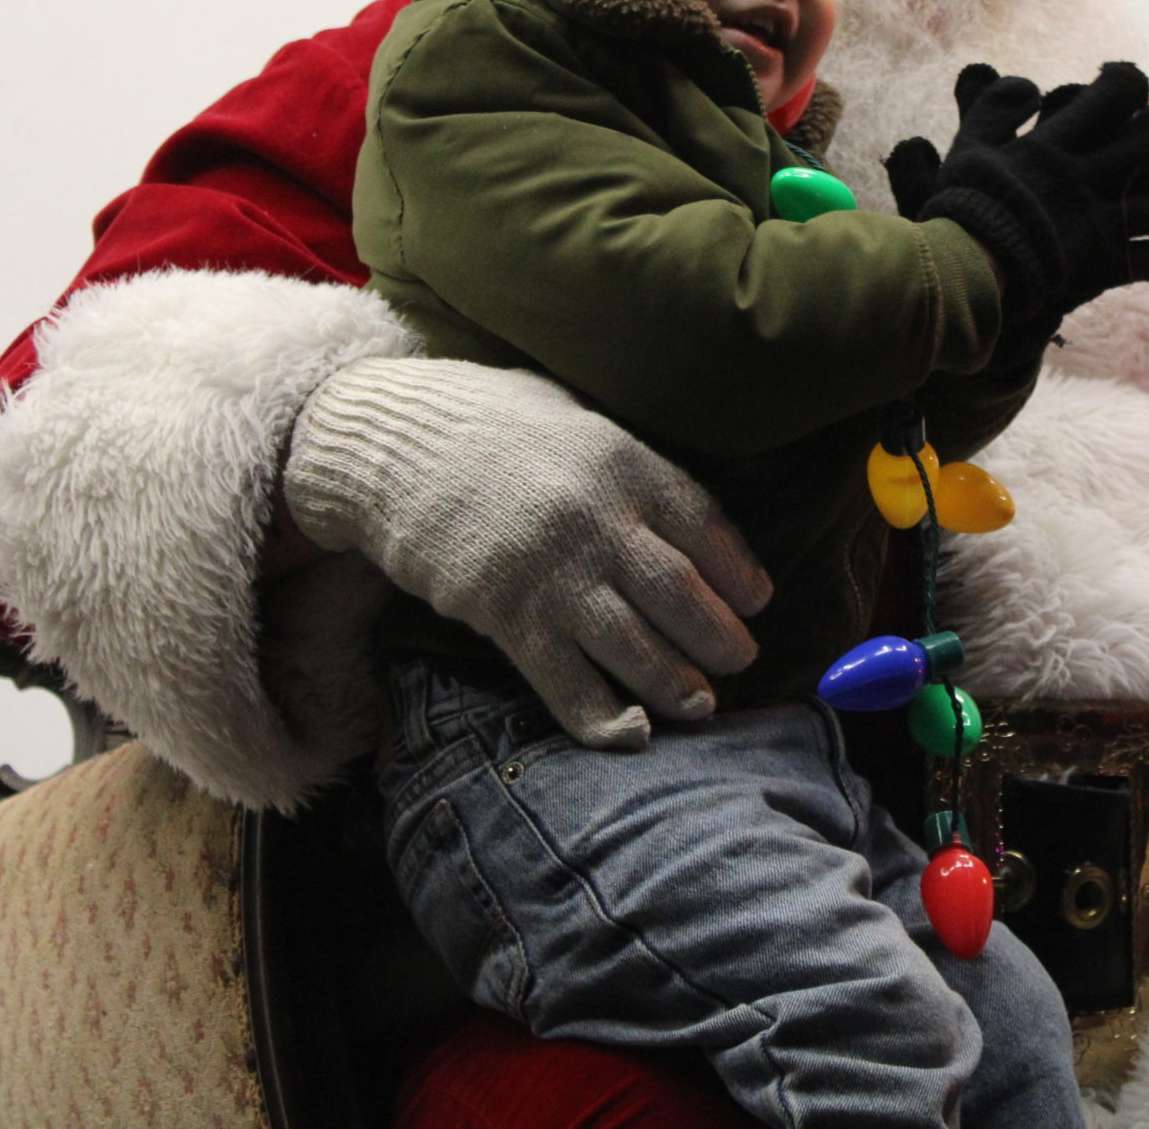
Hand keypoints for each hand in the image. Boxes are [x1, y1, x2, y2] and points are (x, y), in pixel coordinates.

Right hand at [282, 357, 772, 749]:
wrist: (389, 445)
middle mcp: (596, 521)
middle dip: (721, 637)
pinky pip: (567, 682)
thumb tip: (682, 513)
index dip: (739, 569)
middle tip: (740, 659)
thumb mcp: (571, 415)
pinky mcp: (507, 618)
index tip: (758, 598)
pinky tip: (634, 733)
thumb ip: (627, 464)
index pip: (705, 525)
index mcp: (621, 461)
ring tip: (702, 701)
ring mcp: (552, 575)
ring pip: (636, 647)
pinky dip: (604, 717)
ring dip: (677, 684)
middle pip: (682, 595)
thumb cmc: (487, 421)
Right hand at [882, 62, 1148, 323]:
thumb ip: (993, 108)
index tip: (1114, 86)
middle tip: (1145, 142)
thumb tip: (1029, 85)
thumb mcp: (969, 147)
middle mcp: (1088, 178)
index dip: (1127, 81)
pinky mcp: (1107, 267)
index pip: (1118, 90)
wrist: (964, 274)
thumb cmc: (965, 210)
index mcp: (1057, 144)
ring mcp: (1102, 223)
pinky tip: (1145, 252)